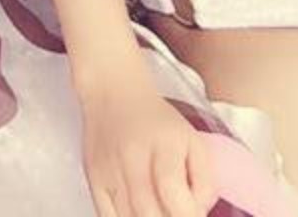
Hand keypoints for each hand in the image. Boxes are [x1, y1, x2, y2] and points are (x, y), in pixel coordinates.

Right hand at [83, 75, 215, 216]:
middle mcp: (131, 157)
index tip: (196, 216)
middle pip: (148, 211)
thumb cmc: (157, 121)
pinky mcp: (93, 178)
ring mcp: (108, 170)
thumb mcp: (194, 141)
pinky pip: (107, 216)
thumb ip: (205, 181)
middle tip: (176, 212)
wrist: (113, 94)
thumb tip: (198, 213)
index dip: (188, 213)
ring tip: (160, 211)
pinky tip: (138, 213)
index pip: (171, 189)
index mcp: (163, 144)